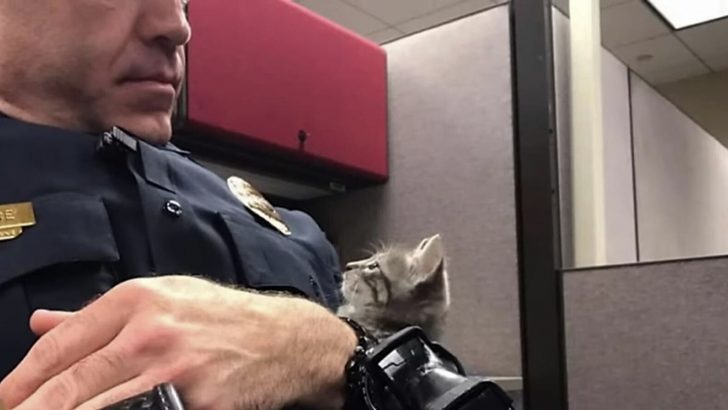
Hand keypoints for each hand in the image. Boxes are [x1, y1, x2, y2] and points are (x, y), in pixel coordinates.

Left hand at [0, 276, 356, 409]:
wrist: (283, 339)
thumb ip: (98, 314)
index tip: (3, 398)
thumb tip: (42, 323)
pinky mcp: (198, 404)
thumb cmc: (221, 317)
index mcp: (138, 300)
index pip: (62, 344)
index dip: (22, 378)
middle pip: (71, 383)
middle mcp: (151, 333)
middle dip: (31, 408)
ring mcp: (174, 372)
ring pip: (98, 407)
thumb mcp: (163, 298)